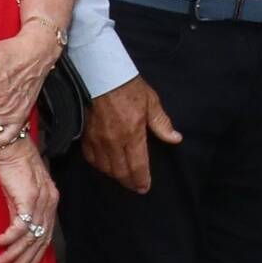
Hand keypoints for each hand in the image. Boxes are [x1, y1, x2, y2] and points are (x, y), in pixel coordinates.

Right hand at [0, 137, 60, 262]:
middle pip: (39, 243)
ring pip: (30, 239)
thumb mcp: (18, 195)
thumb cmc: (13, 168)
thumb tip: (14, 236)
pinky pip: (20, 227)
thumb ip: (20, 214)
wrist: (10, 146)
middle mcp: (50, 205)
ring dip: (13, 256)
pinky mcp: (29, 199)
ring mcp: (42, 202)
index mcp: (51, 204)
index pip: (46, 238)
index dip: (34, 258)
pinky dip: (8, 239)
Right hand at [81, 77, 181, 194]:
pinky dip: (99, 165)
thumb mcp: (151, 102)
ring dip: (115, 176)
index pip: (137, 166)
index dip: (141, 180)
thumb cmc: (129, 87)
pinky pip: (91, 158)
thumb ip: (162, 124)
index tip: (144, 188)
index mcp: (133, 134)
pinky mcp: (86, 136)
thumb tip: (175, 138)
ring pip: (105, 168)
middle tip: (135, 187)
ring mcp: (98, 140)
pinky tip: (105, 165)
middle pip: (121, 172)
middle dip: (129, 182)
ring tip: (123, 177)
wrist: (101, 75)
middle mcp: (114, 141)